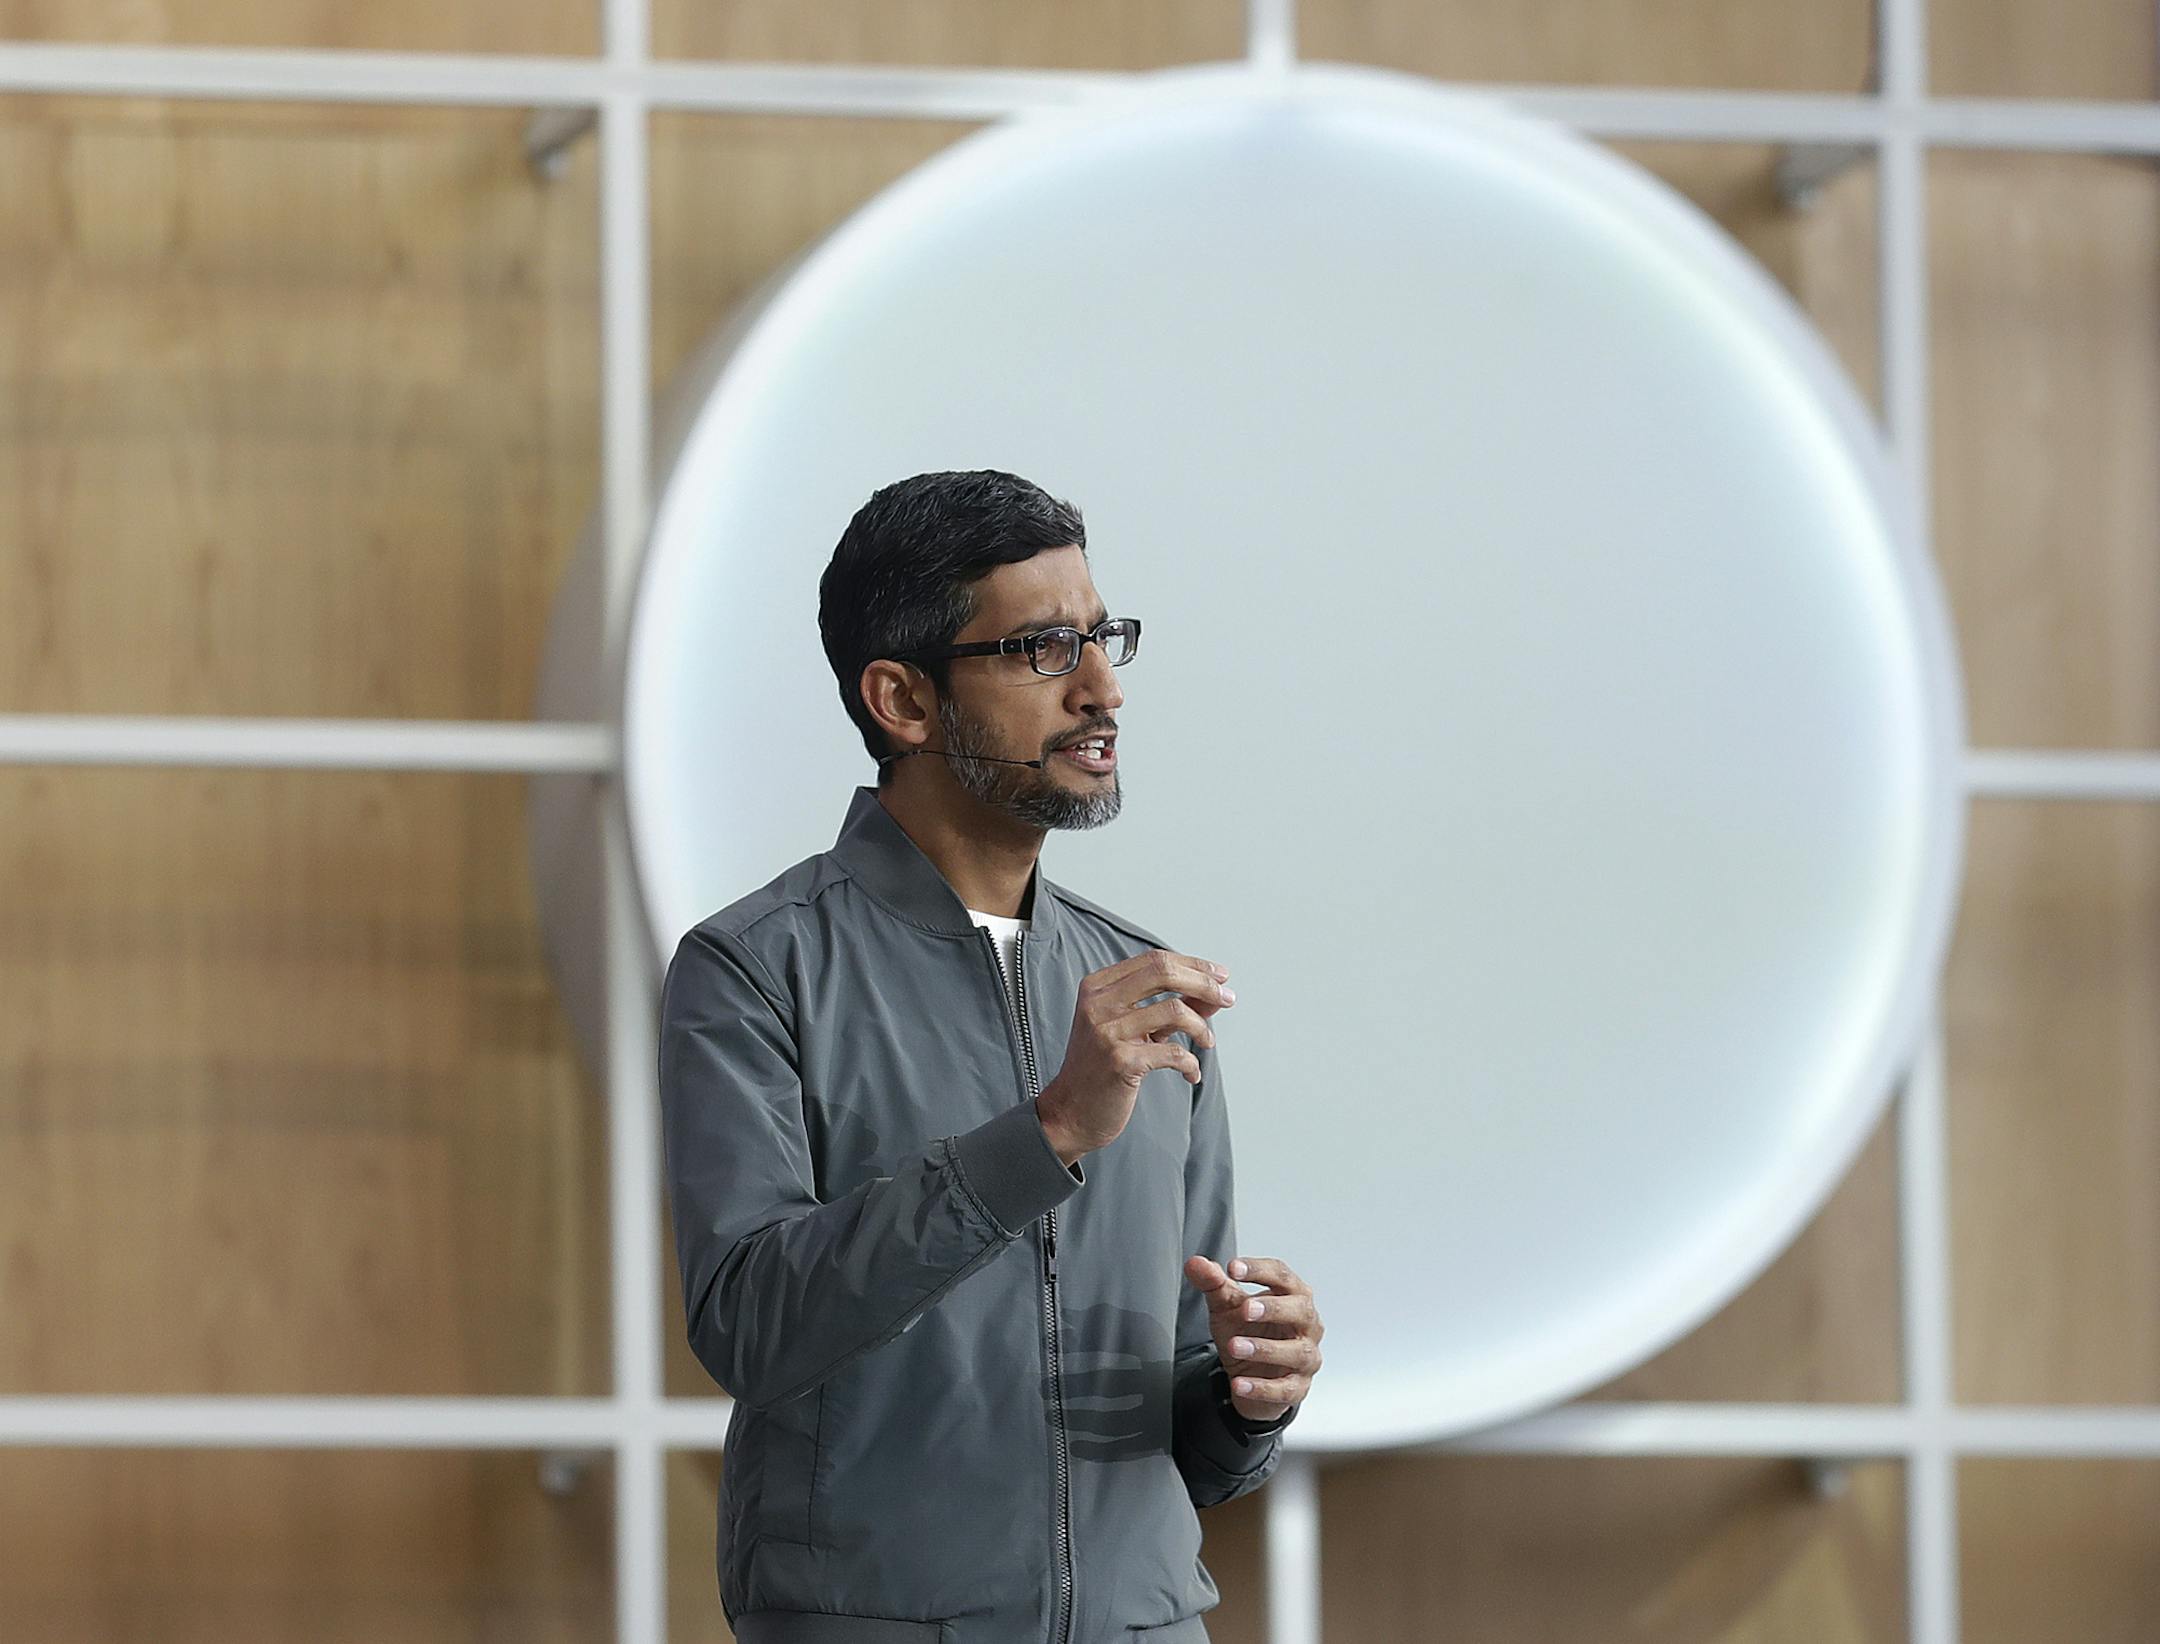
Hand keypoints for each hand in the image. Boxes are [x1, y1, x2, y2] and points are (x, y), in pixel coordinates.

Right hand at [1035, 949, 1236, 1162]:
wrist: (1071, 1112)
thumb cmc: (1104, 1067)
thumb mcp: (1134, 1029)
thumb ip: (1170, 1007)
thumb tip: (1214, 994)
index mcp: (1098, 987)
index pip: (1154, 960)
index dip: (1193, 965)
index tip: (1220, 977)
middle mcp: (1098, 1003)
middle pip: (1164, 972)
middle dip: (1204, 984)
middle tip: (1228, 999)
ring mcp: (1107, 1032)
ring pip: (1174, 1010)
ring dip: (1202, 1028)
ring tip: (1207, 1043)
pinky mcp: (1120, 1062)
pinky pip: (1174, 1053)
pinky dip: (1191, 1063)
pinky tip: (1191, 1073)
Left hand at [1183, 1254, 1322, 1423]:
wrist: (1250, 1372)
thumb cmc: (1247, 1330)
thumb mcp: (1226, 1306)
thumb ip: (1213, 1284)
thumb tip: (1196, 1264)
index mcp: (1292, 1295)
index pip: (1282, 1275)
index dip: (1259, 1270)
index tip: (1233, 1268)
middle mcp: (1307, 1324)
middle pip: (1301, 1310)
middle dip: (1273, 1309)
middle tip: (1246, 1309)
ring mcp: (1306, 1356)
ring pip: (1297, 1352)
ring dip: (1265, 1349)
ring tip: (1235, 1346)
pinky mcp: (1298, 1387)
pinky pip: (1285, 1389)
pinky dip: (1262, 1387)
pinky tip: (1239, 1383)